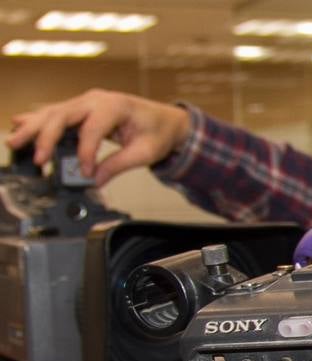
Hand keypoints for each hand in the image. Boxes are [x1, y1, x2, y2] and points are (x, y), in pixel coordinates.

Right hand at [6, 89, 190, 186]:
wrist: (165, 120)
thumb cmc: (157, 132)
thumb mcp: (145, 153)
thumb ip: (118, 165)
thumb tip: (96, 180)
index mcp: (115, 106)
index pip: (91, 130)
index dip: (86, 153)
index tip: (86, 173)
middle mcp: (96, 99)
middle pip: (62, 115)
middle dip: (45, 137)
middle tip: (36, 158)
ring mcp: (86, 102)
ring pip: (53, 113)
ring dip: (33, 128)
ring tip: (15, 142)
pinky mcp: (81, 109)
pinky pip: (56, 114)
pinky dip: (38, 121)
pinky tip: (20, 124)